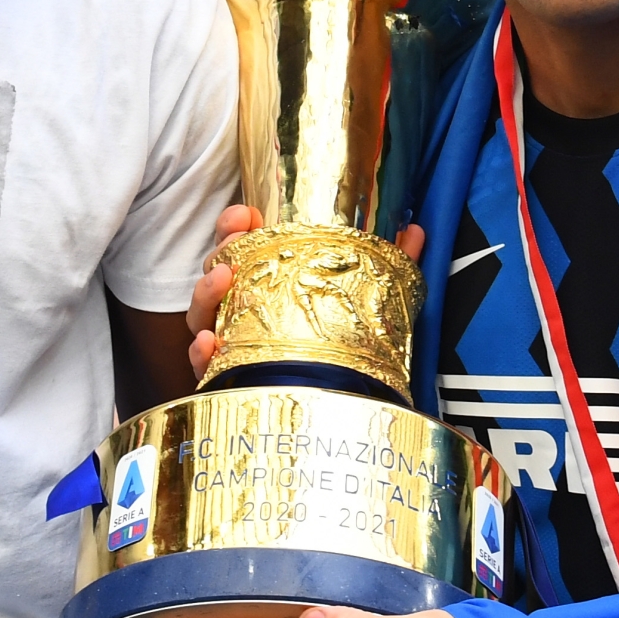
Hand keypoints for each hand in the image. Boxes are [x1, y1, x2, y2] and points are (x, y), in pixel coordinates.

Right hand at [187, 208, 424, 379]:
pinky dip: (201, 351)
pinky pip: (205, 364)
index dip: (236, 227)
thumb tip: (417, 230)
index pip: (242, 247)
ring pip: (204, 313)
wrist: (337, 404)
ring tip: (222, 279)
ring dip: (206, 292)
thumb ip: (389, 264)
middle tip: (236, 235)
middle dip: (221, 248)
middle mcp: (245, 310)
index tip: (245, 214)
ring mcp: (232, 342)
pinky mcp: (228, 377)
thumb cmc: (339, 343)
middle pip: (218, 273)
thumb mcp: (365, 297)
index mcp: (268, 283)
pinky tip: (210, 343)